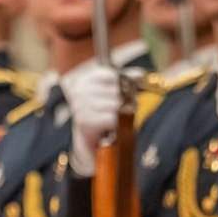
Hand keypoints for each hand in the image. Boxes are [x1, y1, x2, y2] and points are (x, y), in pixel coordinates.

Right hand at [63, 60, 120, 175]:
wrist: (92, 141)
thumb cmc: (104, 113)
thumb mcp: (116, 93)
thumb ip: (127, 81)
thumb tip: (140, 75)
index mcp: (84, 79)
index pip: (111, 74)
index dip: (124, 83)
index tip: (125, 91)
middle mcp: (78, 91)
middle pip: (115, 89)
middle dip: (125, 99)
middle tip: (124, 108)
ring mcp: (79, 106)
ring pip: (115, 104)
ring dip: (123, 112)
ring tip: (120, 118)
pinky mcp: (83, 122)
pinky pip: (111, 118)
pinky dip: (116, 124)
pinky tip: (113, 127)